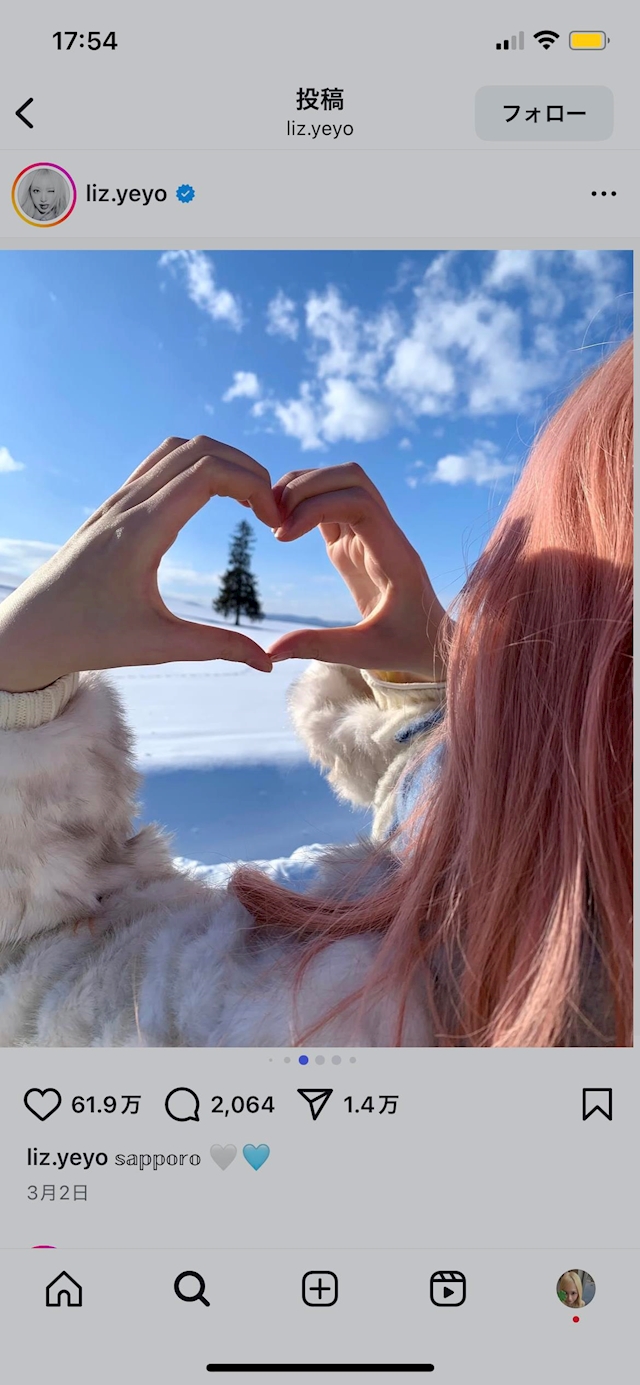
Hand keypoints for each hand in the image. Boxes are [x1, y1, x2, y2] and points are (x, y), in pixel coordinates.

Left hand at [0, 436, 281, 691]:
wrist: (30, 631)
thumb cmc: (89, 638)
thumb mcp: (158, 645)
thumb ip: (217, 647)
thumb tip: (267, 662)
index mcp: (141, 530)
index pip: (207, 473)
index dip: (253, 485)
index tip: (274, 520)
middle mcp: (128, 505)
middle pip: (199, 449)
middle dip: (246, 468)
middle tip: (270, 508)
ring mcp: (118, 501)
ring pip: (177, 449)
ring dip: (220, 461)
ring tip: (248, 498)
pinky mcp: (113, 507)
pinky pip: (158, 465)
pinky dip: (195, 466)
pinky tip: (213, 499)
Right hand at [267, 463, 448, 679]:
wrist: (432, 642)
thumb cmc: (408, 647)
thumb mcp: (366, 652)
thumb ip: (320, 647)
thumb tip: (271, 651)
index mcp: (395, 554)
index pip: (360, 503)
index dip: (316, 506)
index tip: (284, 537)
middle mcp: (384, 534)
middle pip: (349, 477)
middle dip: (307, 485)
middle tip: (273, 518)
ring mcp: (369, 534)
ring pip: (339, 483)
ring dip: (303, 488)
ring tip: (272, 519)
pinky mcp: (354, 541)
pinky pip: (330, 504)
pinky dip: (303, 504)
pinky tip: (281, 527)